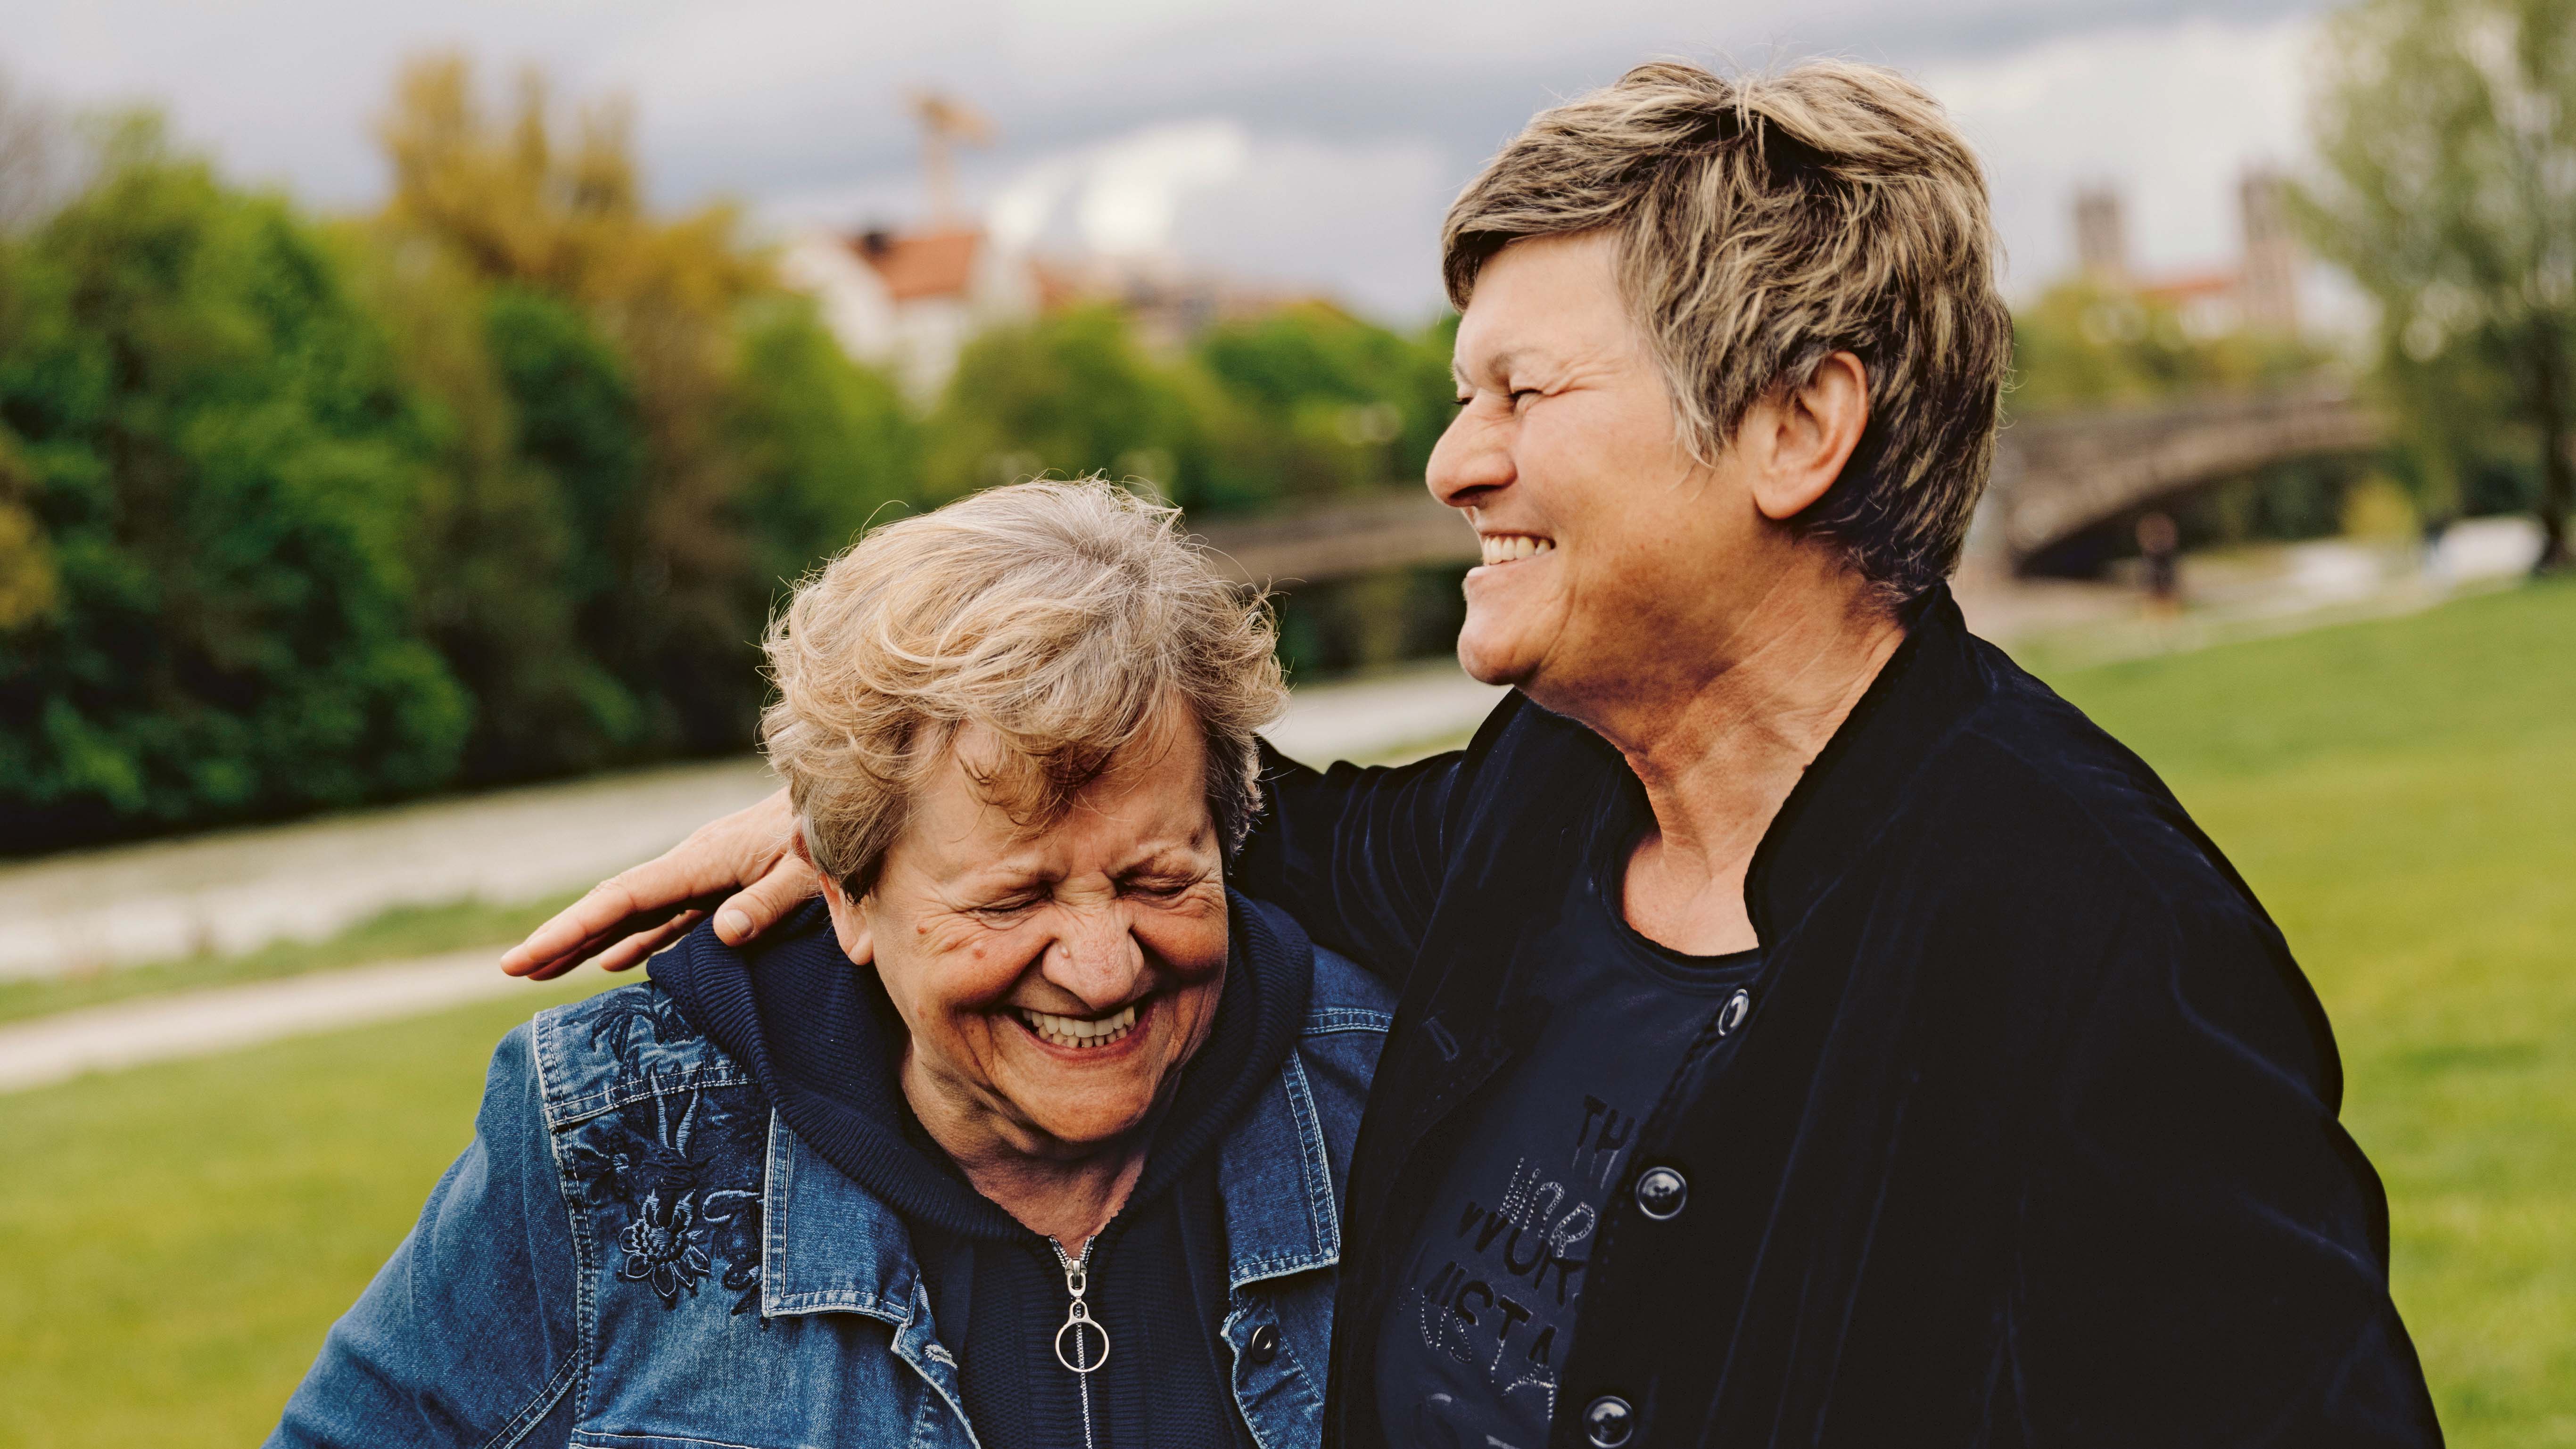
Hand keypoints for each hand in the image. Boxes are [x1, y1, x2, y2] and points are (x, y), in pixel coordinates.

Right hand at [499, 787, 821, 979]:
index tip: (523, 956)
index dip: (570, 930)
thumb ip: (768, 900)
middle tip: (511, 970)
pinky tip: (610, 961)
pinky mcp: (722, 885)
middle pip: (613, 906)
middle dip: (562, 938)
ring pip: (633, 914)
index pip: (622, 899)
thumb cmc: (832, 831)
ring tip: (542, 972)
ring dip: (589, 941)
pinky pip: (666, 919)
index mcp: (702, 860)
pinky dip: (634, 940)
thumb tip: (721, 934)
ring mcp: (703, 876)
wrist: (850, 797)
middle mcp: (692, 866)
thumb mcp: (810, 868)